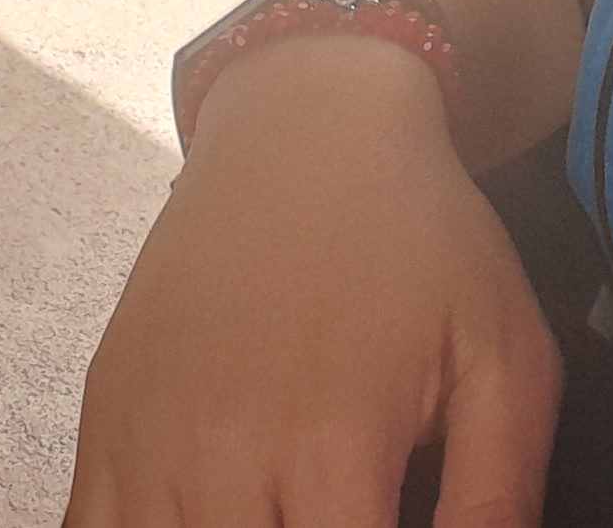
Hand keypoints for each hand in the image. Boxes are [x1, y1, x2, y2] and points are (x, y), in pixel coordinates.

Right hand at [67, 39, 561, 527]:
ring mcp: (149, 435)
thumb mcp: (504, 356)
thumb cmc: (414, 235)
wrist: (304, 124)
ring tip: (277, 513)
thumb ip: (499, 497)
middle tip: (331, 520)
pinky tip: (198, 518)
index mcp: (332, 443)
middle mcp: (224, 449)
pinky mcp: (107, 415)